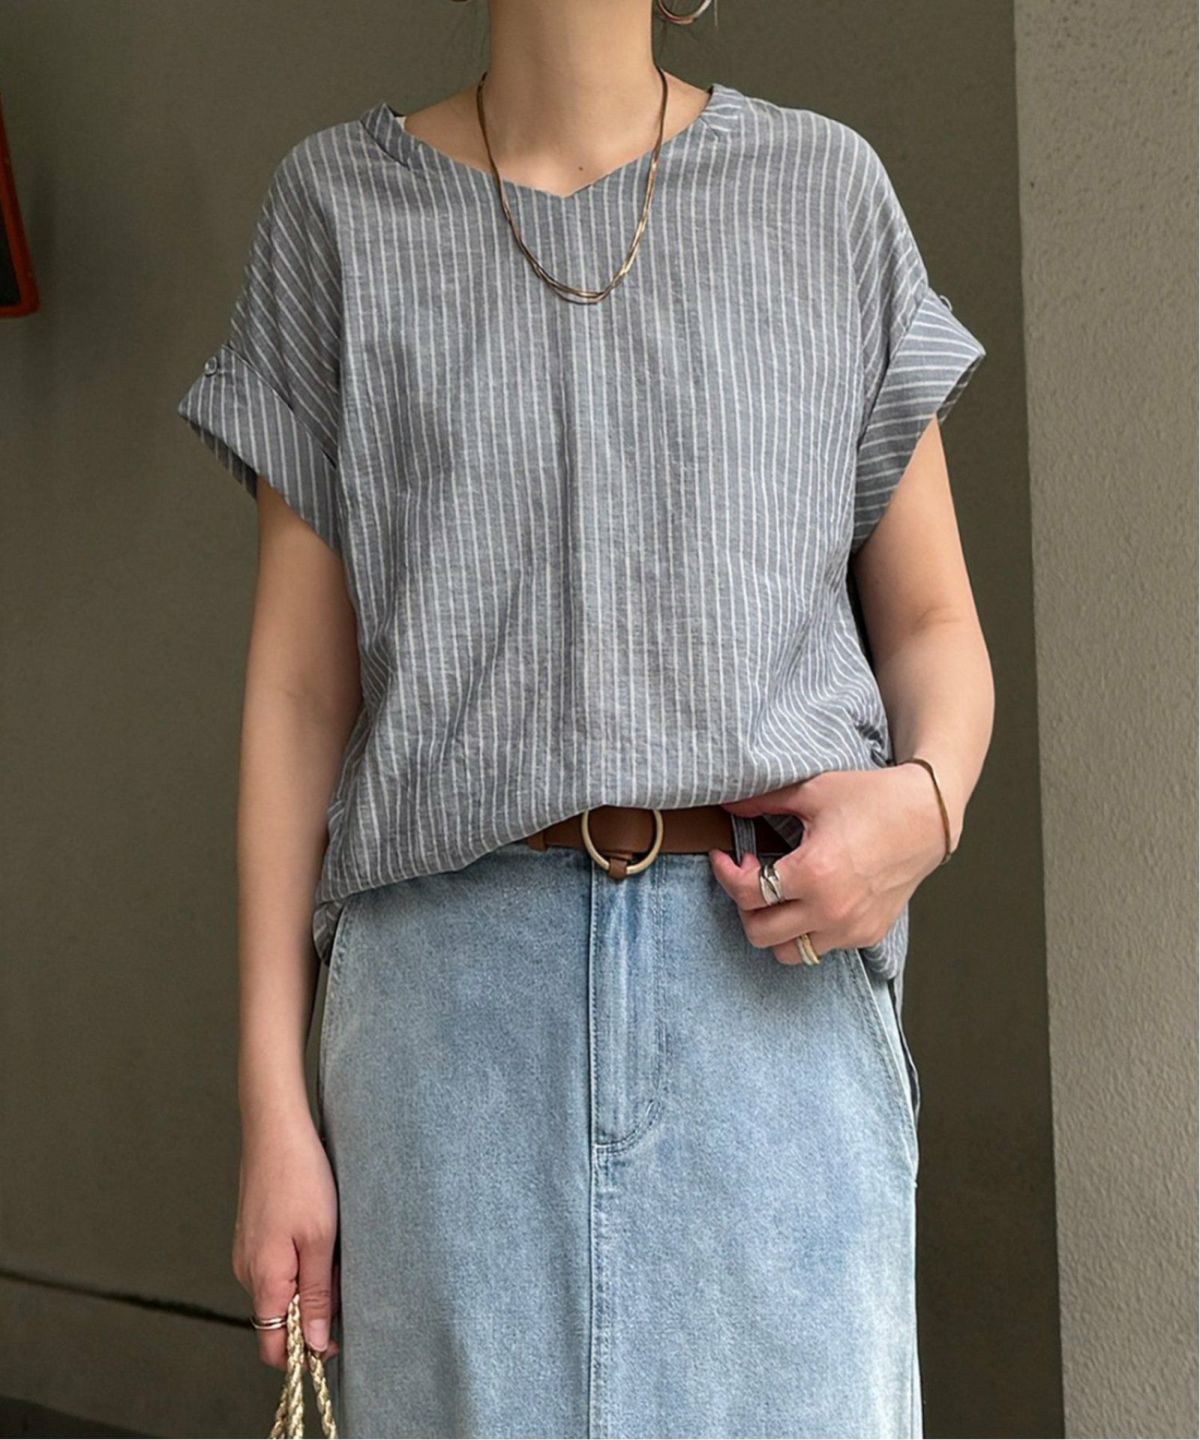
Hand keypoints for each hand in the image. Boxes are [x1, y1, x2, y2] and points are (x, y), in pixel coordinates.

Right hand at [233, 1113, 339, 1369]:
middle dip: (311, 1313)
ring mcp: (247, 1253)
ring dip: (307, 1285)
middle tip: (342, 1280)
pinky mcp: (252, 1235)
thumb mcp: (320, 1241)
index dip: (303, 1352)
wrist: (275, 1131)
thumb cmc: (301, 1180)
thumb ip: (315, 1295)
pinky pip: (276, 1267)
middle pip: (278, 1320)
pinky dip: (299, 1263)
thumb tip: (314, 1344)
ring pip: (279, 1291)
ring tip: (333, 1250)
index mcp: (264, 1280)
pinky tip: (318, 1235)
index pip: (273, 1347)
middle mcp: (247, 1273)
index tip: (336, 1338)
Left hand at [708, 765, 947, 964]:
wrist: (927, 816)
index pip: (747, 893)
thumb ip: (762, 801)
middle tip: (753, 874)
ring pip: (789, 953)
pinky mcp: (868, 934)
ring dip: (775, 927)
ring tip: (780, 894)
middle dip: (745, 906)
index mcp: (813, 873)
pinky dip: (808, 930)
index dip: (726, 874)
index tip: (727, 856)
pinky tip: (811, 898)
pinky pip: (822, 947)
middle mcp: (831, 910)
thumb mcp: (812, 792)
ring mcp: (851, 928)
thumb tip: (726, 805)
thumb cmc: (872, 799)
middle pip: (760, 933)